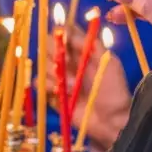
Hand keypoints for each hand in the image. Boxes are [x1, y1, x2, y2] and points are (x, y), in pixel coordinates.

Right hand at [49, 27, 132, 151]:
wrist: (111, 121)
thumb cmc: (113, 90)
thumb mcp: (107, 62)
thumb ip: (90, 44)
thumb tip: (67, 29)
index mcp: (83, 50)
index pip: (65, 32)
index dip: (61, 32)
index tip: (65, 39)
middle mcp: (69, 61)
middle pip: (49, 45)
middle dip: (54, 51)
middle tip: (66, 61)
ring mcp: (59, 78)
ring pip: (42, 63)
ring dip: (53, 72)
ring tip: (71, 86)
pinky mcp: (52, 94)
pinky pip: (38, 83)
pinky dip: (46, 86)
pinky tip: (60, 93)